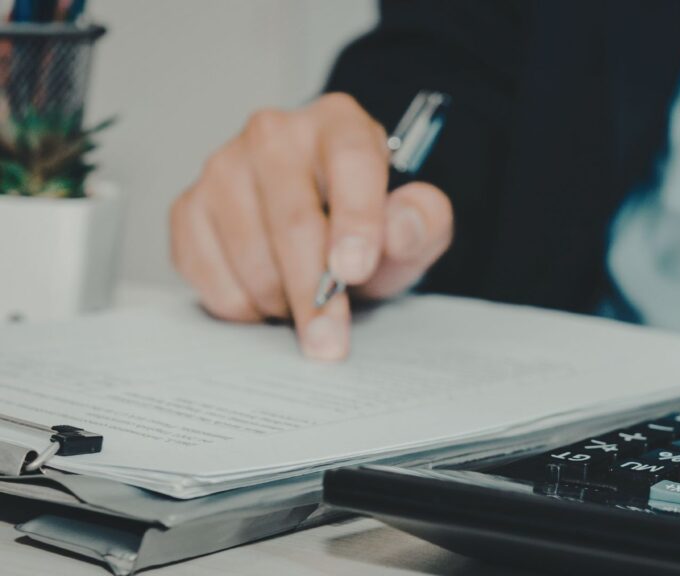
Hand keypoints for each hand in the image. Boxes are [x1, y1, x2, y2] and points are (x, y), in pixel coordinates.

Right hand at [170, 93, 453, 360]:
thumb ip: (422, 222)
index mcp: (340, 124)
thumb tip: (399, 228)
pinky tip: (269, 296)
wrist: (321, 226)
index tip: (354, 273)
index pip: (351, 163)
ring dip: (280, 302)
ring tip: (305, 305)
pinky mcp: (189, 207)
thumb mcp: (415, 226)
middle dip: (313, 292)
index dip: (355, 221)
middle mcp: (274, 134)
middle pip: (292, 221)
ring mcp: (223, 167)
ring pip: (249, 255)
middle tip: (328, 343)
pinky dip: (242, 305)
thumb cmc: (369, 224)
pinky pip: (208, 275)